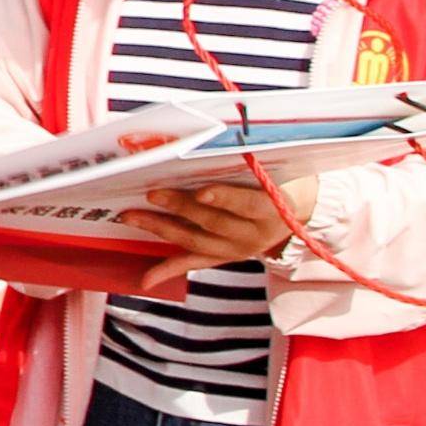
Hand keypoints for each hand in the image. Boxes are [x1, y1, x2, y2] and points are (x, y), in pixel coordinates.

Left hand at [124, 181, 295, 291]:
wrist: (293, 214)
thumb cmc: (277, 183)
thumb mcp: (273, 174)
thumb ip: (248, 166)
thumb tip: (210, 146)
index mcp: (270, 210)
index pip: (246, 204)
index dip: (224, 198)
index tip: (202, 192)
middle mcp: (253, 235)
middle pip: (213, 222)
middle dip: (180, 207)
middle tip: (152, 193)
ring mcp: (236, 250)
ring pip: (195, 241)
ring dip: (161, 228)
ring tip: (132, 217)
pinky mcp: (222, 258)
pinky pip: (192, 263)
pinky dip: (166, 270)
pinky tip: (145, 279)